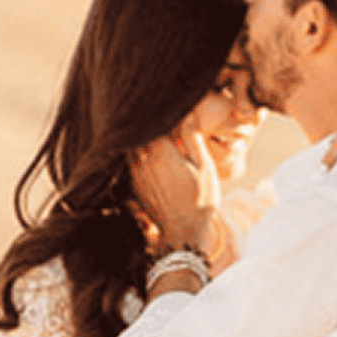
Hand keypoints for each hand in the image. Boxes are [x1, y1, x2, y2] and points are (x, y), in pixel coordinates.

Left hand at [130, 119, 222, 259]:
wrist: (183, 232)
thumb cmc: (200, 200)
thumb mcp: (205, 167)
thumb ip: (194, 138)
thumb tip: (190, 113)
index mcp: (161, 149)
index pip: (154, 119)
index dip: (160, 111)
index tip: (167, 104)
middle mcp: (143, 157)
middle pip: (139, 130)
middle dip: (149, 122)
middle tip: (160, 116)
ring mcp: (135, 171)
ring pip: (133, 144)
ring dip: (142, 138)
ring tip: (158, 137)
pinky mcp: (134, 183)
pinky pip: (132, 161)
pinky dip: (139, 154)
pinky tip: (152, 157)